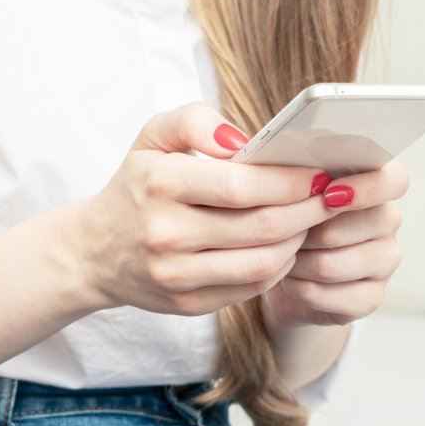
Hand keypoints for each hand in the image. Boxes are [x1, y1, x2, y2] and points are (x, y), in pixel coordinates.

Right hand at [75, 103, 333, 315]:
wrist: (94, 251)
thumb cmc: (136, 186)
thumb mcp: (152, 138)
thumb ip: (194, 121)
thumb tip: (243, 141)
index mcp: (159, 185)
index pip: (240, 185)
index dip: (289, 180)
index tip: (318, 171)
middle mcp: (165, 234)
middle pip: (262, 226)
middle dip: (308, 210)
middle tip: (330, 196)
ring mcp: (176, 275)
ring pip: (263, 262)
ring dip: (299, 240)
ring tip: (310, 220)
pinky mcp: (187, 304)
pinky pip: (250, 287)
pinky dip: (278, 266)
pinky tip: (285, 245)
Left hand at [262, 162, 409, 327]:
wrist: (281, 275)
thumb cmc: (284, 221)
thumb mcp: (284, 192)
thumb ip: (293, 174)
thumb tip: (285, 167)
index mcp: (374, 185)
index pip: (395, 180)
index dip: (367, 188)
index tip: (328, 196)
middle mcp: (387, 221)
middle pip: (355, 227)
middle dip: (307, 232)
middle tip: (283, 233)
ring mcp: (385, 261)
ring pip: (332, 264)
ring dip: (296, 263)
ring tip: (282, 257)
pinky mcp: (372, 298)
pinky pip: (328, 295)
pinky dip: (299, 289)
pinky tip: (291, 282)